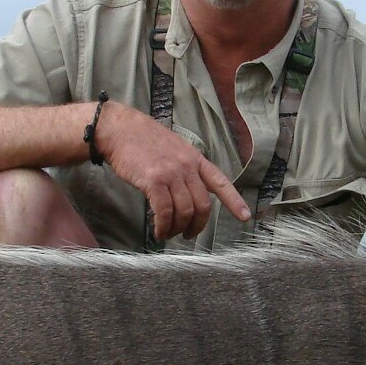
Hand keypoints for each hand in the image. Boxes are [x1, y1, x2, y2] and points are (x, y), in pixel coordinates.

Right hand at [93, 103, 251, 239]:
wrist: (119, 129)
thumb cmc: (142, 140)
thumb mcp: (173, 149)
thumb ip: (184, 168)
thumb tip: (186, 193)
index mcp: (195, 159)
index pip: (221, 182)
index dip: (234, 202)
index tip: (245, 217)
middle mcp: (187, 166)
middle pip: (203, 206)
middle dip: (197, 226)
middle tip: (187, 235)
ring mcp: (171, 173)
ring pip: (185, 212)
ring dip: (177, 228)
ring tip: (167, 233)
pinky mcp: (154, 181)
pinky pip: (164, 212)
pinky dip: (163, 226)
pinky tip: (159, 230)